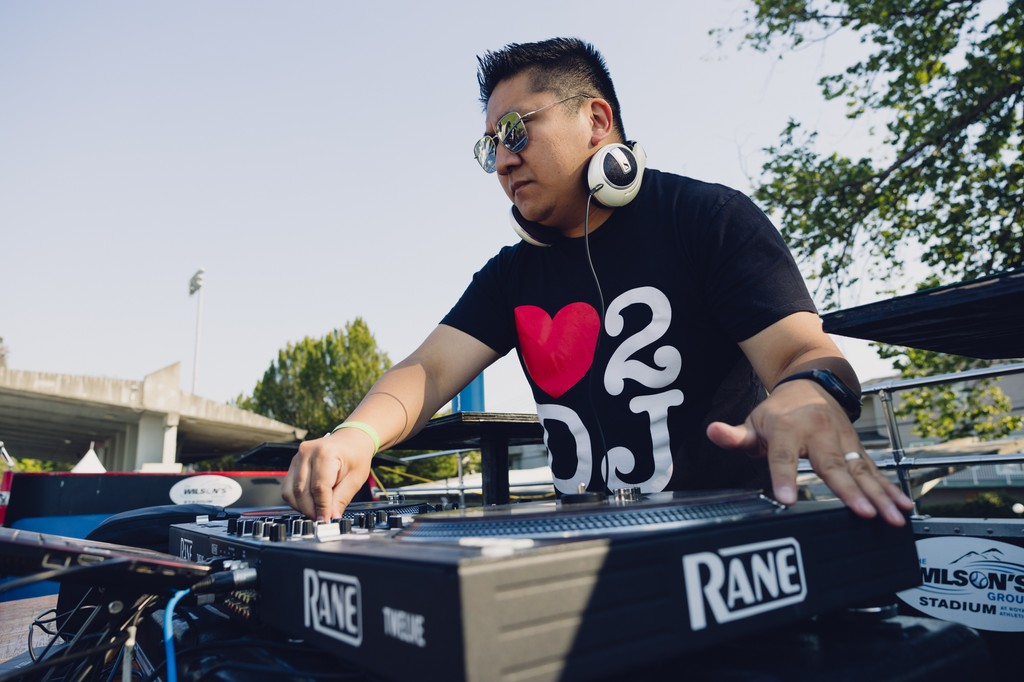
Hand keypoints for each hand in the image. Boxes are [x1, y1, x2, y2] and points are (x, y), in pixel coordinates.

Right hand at [282, 433, 372, 520]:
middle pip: (301, 491)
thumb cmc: (355, 456)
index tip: (325, 521)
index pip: (319, 488)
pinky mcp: (293, 463)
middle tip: (322, 519)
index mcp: (325, 453)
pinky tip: (310, 502)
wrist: (350, 440)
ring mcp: (297, 457)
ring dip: (302, 507)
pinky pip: (288, 487)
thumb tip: (330, 517)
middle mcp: (307, 452)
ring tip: (317, 511)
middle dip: (311, 510)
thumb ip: (341, 499)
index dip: (321, 508)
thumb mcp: (356, 479)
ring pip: (290, 492)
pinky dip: (297, 499)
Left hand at [706, 379, 913, 525]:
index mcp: (788, 429)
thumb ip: (734, 435)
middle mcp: (819, 434)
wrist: (811, 384)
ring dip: (879, 495)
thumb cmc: (778, 411)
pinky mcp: (857, 448)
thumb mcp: (753, 422)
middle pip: (833, 466)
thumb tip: (713, 432)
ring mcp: (842, 441)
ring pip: (861, 470)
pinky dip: (890, 488)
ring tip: (891, 517)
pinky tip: (903, 505)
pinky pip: (875, 470)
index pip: (783, 457)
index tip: (785, 500)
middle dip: (849, 491)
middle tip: (863, 513)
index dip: (783, 477)